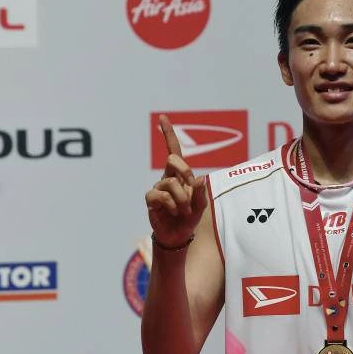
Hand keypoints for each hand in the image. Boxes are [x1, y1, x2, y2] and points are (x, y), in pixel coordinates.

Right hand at [145, 115, 206, 247]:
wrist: (177, 236)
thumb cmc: (189, 217)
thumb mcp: (201, 205)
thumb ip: (201, 192)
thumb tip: (199, 178)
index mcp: (180, 175)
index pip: (174, 150)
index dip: (168, 134)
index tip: (163, 118)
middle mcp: (168, 177)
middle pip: (173, 160)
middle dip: (186, 172)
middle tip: (191, 190)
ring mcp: (158, 187)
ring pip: (171, 183)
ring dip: (182, 199)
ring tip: (182, 211)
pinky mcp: (151, 199)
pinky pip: (162, 196)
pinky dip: (172, 206)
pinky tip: (173, 213)